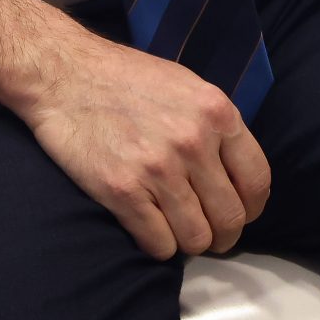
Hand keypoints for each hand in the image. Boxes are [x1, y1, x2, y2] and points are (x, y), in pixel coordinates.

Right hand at [17, 32, 271, 259]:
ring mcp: (158, 168)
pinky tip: (148, 229)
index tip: (240, 215)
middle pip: (230, 218)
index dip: (251, 208)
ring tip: (176, 231)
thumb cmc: (124, 78)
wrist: (63, 73)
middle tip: (208, 235)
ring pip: (196, 238)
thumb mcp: (186, 86)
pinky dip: (157, 245)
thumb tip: (235, 171)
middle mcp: (193, 142)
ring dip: (189, 242)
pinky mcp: (123, 191)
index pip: (256, 181)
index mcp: (216, 112)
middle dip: (223, 236)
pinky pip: (159, 245)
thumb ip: (215, 125)